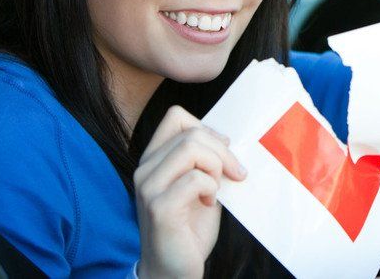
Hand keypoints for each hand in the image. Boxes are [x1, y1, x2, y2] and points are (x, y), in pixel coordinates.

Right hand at [134, 105, 246, 278]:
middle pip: (191, 133)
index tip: (223, 150)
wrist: (173, 272)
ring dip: (216, 167)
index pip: (175, 116)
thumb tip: (224, 137)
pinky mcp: (160, 208)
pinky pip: (196, 179)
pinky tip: (209, 204)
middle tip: (234, 174)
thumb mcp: (200, 186)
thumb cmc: (189, 228)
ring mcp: (148, 188)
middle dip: (222, 151)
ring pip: (192, 148)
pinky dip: (211, 188)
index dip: (205, 127)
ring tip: (216, 189)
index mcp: (153, 160)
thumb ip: (205, 161)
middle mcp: (145, 170)